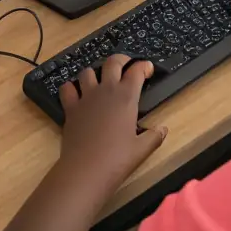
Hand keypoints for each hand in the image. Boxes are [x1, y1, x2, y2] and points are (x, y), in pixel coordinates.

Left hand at [58, 56, 166, 191]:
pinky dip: (71, 88)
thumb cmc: (117, 159)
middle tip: (126, 67)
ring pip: (88, 71)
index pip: (137, 71)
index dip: (144, 66)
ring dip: (95, 73)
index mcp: (126, 97)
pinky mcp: (70, 108)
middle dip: (121, 60)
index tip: (148, 70)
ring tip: (100, 82)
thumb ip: (154, 136)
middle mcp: (106, 90)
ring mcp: (86, 97)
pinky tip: (76, 95)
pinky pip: (67, 88)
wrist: (85, 170)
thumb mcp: (141, 149)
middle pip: (112, 62)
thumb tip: (163, 129)